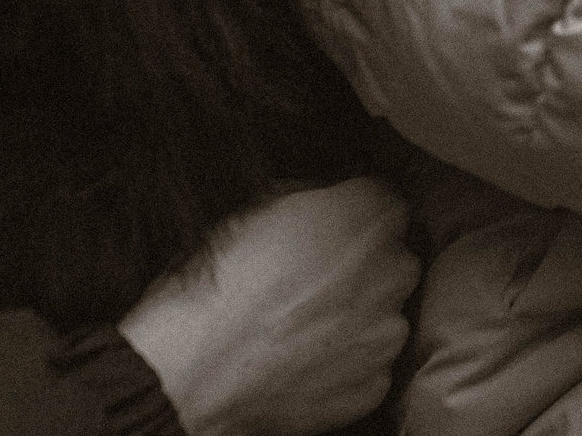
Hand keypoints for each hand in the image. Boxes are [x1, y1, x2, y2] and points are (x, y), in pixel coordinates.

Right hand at [117, 178, 419, 435]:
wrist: (187, 374)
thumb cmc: (213, 286)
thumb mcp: (254, 209)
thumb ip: (309, 197)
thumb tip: (322, 200)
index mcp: (369, 215)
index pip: (382, 202)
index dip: (350, 217)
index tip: (324, 234)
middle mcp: (394, 270)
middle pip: (390, 259)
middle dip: (360, 268)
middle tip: (307, 285)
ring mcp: (387, 333)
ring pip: (383, 315)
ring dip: (354, 318)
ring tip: (297, 330)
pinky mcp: (374, 385)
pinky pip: (368, 367)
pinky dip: (343, 366)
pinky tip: (299, 364)